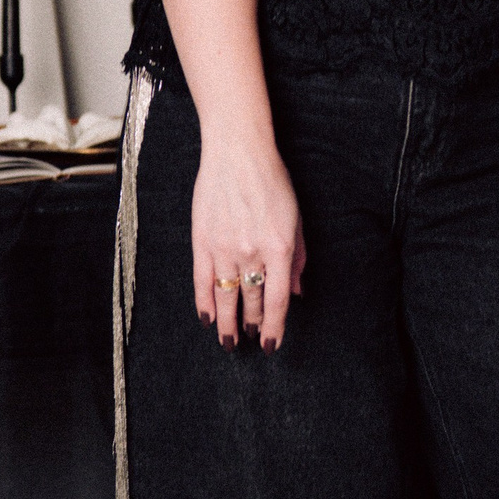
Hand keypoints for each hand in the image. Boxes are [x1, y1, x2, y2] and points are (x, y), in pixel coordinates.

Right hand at [191, 137, 304, 350]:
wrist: (237, 152)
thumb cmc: (272, 181)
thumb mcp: (295, 218)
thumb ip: (297, 258)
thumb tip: (296, 292)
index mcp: (279, 247)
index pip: (278, 300)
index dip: (276, 327)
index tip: (272, 345)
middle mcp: (251, 252)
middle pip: (252, 300)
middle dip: (254, 323)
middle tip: (252, 337)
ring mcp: (224, 248)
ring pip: (225, 297)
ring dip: (228, 323)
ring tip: (229, 341)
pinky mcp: (202, 241)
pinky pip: (202, 281)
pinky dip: (204, 303)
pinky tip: (206, 318)